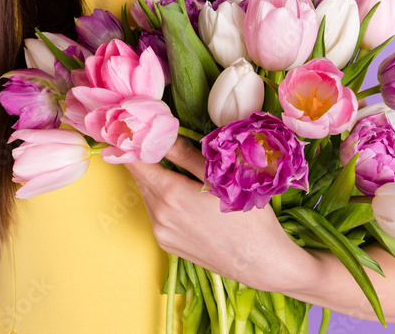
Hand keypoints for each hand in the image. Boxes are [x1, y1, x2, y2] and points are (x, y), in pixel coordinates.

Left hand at [123, 137, 319, 292]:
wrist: (260, 262)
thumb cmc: (246, 216)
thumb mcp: (218, 176)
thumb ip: (184, 154)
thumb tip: (160, 134)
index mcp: (170, 193)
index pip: (135, 163)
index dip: (134, 145)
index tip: (138, 133)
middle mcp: (159, 215)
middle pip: (141, 179)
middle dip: (146, 161)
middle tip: (157, 144)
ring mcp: (162, 233)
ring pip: (148, 197)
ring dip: (155, 183)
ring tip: (177, 172)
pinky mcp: (168, 245)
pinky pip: (156, 216)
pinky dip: (163, 203)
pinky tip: (185, 199)